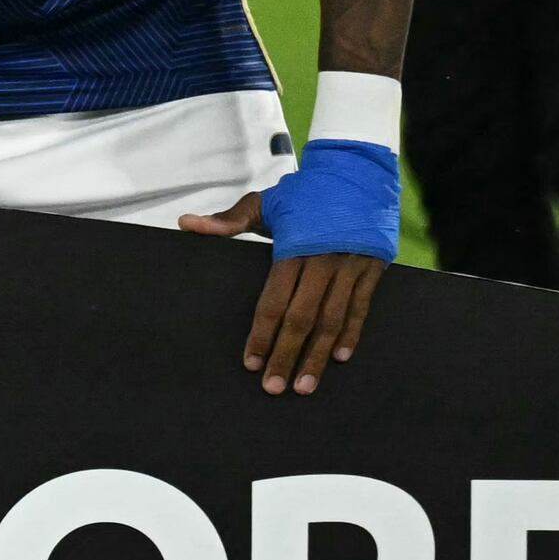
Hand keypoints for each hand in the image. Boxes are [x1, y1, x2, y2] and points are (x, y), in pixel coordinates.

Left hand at [185, 130, 397, 393]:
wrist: (357, 171)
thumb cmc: (304, 192)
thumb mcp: (264, 203)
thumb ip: (227, 220)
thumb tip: (185, 224)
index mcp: (293, 248)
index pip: (273, 302)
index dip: (261, 335)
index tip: (250, 363)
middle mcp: (323, 261)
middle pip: (301, 319)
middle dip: (286, 355)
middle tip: (274, 388)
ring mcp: (351, 266)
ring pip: (332, 320)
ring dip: (318, 356)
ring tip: (305, 386)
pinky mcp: (373, 268)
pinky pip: (361, 308)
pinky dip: (351, 334)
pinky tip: (339, 358)